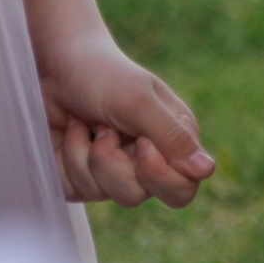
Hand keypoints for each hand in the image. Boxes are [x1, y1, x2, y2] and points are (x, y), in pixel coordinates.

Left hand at [34, 28, 213, 211]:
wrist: (55, 65)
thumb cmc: (103, 74)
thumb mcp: (139, 101)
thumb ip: (173, 137)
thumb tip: (208, 170)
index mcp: (174, 141)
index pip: (183, 188)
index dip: (160, 175)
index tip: (141, 143)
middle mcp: (145, 162)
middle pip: (139, 196)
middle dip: (114, 165)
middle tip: (107, 131)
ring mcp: (112, 173)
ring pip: (104, 194)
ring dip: (87, 154)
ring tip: (89, 124)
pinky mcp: (82, 178)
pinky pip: (77, 188)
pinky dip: (69, 156)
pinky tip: (73, 131)